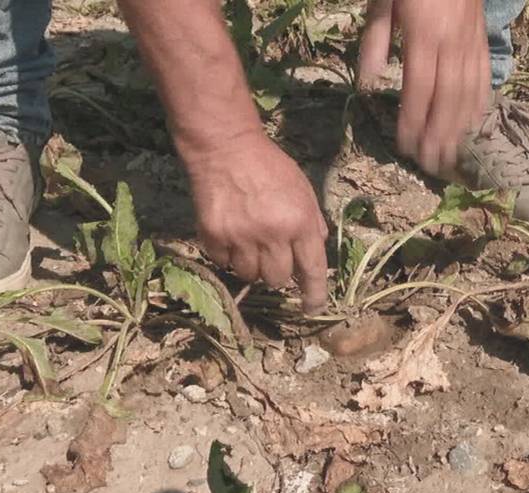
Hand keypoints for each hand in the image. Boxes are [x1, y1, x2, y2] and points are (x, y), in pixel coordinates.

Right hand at [183, 132, 328, 313]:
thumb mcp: (303, 191)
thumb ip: (312, 224)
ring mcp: (241, 237)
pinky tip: (231, 234)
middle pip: (278, 280)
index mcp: (300, 223)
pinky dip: (229, 256)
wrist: (226, 147)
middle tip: (272, 254)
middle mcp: (272, 234)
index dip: (314, 294)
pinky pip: (224, 264)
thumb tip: (313, 257)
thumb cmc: (270, 168)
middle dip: (278, 274)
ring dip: (253, 266)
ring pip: (250, 276)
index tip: (312, 309)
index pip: (312, 270)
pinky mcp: (214, 236)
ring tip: (250, 241)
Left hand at [358, 0, 490, 176]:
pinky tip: (472, 123)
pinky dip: (479, 103)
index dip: (414, 121)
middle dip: (439, 135)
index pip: (419, 88)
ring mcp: (471, 39)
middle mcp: (453, 41)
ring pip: (469, 92)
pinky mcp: (481, 37)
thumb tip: (370, 82)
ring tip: (450, 155)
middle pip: (448, 98)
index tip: (406, 147)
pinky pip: (484, 76)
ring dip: (460, 128)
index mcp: (424, 32)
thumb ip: (376, 39)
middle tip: (430, 165)